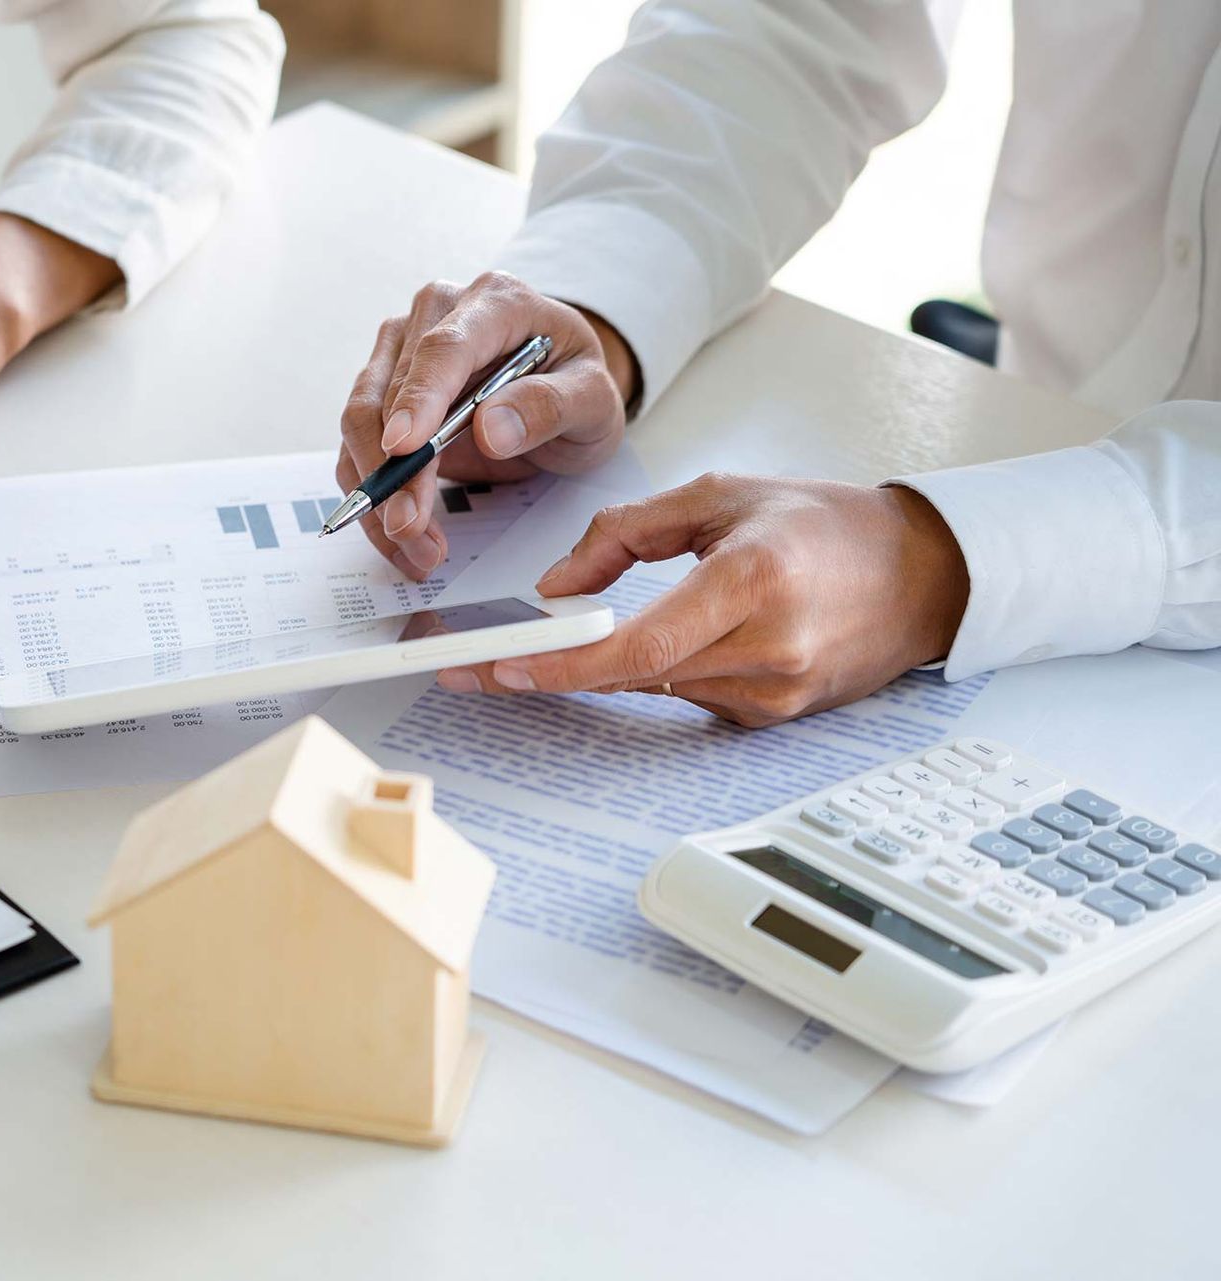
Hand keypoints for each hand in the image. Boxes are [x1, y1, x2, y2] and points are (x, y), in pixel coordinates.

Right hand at [336, 271, 638, 580]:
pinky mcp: (382, 391)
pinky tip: (404, 536)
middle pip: (389, 393)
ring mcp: (401, 351)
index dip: (419, 399)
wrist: (561, 389)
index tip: (403, 448)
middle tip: (413, 531)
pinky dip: (374, 498)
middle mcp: (435, 316)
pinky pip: (358, 447)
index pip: (444, 348)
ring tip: (416, 546)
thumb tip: (490, 429)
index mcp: (494, 302)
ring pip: (361, 422)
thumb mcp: (593, 399)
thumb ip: (550, 406)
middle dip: (395, 472)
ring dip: (378, 493)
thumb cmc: (575, 384)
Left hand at [436, 474, 970, 726]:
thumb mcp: (719, 496)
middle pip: (636, 675)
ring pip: (657, 687)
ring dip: (611, 667)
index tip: (504, 667)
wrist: (921, 575)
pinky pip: (690, 696)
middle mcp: (768, 647)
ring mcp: (775, 693)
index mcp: (753, 581)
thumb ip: (625, 534)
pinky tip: (676, 637)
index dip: (566, 665)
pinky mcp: (775, 717)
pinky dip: (663, 670)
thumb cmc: (824, 525)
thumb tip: (557, 589)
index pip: (640, 645)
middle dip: (558, 670)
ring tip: (573, 640)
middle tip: (485, 665)